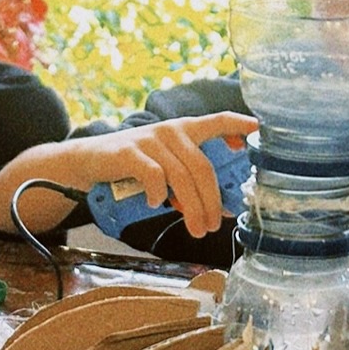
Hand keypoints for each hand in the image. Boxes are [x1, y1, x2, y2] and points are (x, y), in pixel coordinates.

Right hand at [86, 112, 255, 237]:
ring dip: (193, 208)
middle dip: (212, 201)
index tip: (259, 129)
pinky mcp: (129, 152)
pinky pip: (154, 176)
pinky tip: (158, 204)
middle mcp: (171, 130)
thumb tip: (220, 210)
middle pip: (203, 168)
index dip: (239, 124)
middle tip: (214, 226)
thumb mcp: (165, 167)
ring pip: (182, 177)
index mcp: (184, 130)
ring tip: (196, 229)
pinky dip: (160, 194)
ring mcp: (150, 140)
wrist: (89, 160)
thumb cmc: (134, 166)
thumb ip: (189, 181)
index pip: (217, 120)